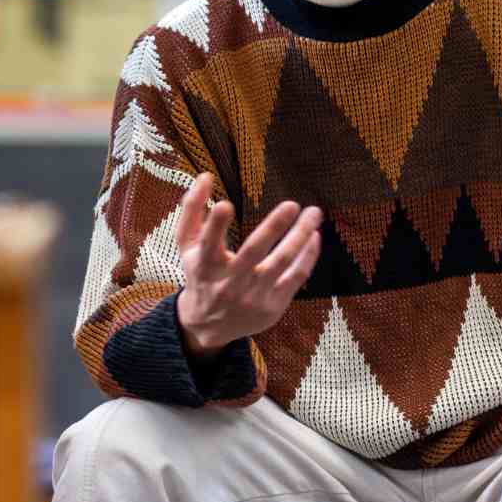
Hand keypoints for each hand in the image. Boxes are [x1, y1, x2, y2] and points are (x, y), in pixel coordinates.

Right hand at [173, 172, 322, 358]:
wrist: (209, 325)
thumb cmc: (201, 274)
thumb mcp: (187, 245)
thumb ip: (192, 209)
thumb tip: (205, 176)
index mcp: (205, 265)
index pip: (209, 243)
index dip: (215, 225)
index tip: (225, 205)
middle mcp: (229, 282)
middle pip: (254, 252)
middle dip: (273, 227)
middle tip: (292, 204)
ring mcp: (252, 296)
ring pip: (282, 262)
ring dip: (300, 235)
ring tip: (314, 213)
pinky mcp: (272, 306)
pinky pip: (295, 277)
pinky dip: (307, 256)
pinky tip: (314, 236)